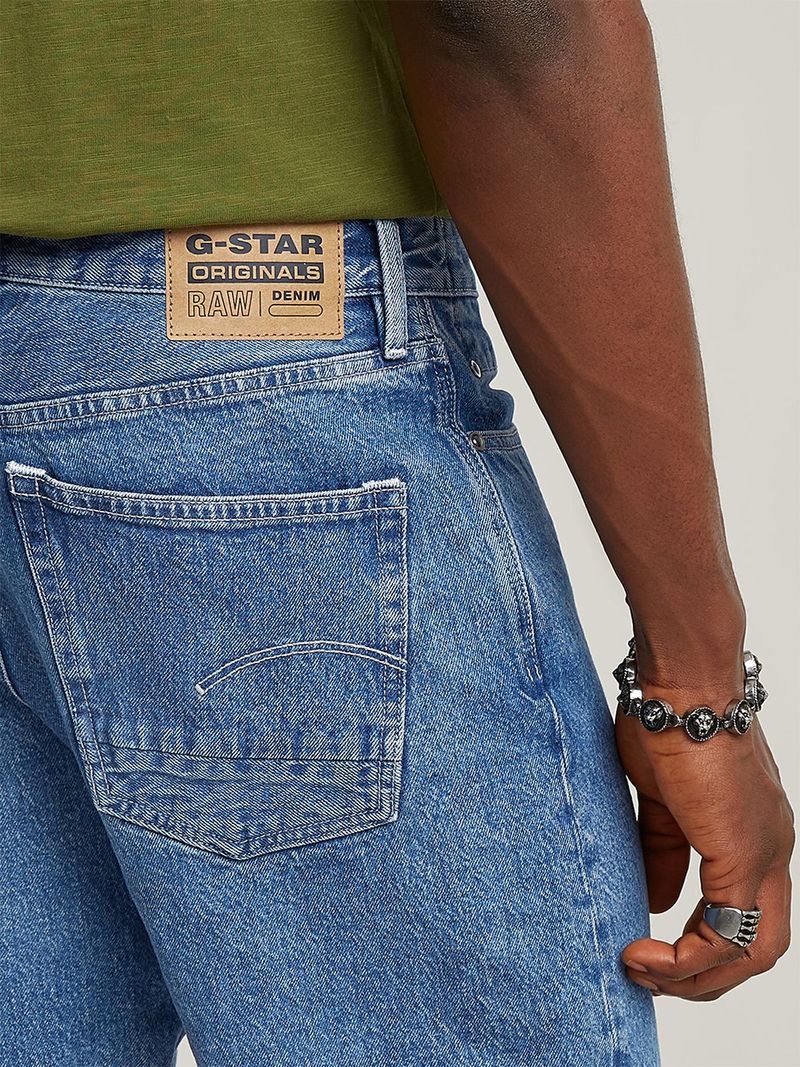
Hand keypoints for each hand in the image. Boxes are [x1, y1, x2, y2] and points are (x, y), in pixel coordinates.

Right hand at [615, 691, 793, 999]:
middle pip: (762, 946)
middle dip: (706, 977)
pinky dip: (688, 959)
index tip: (653, 953)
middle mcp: (772, 848)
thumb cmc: (666, 720)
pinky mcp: (743, 852)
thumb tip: (658, 902)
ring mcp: (764, 852)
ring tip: (644, 973)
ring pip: (754, 950)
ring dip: (697, 978)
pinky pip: (727, 933)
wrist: (681, 682)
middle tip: (652, 978)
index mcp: (753, 832)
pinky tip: (647, 955)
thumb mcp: (660, 800)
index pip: (747, 912)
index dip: (703, 947)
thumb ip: (664, 851)